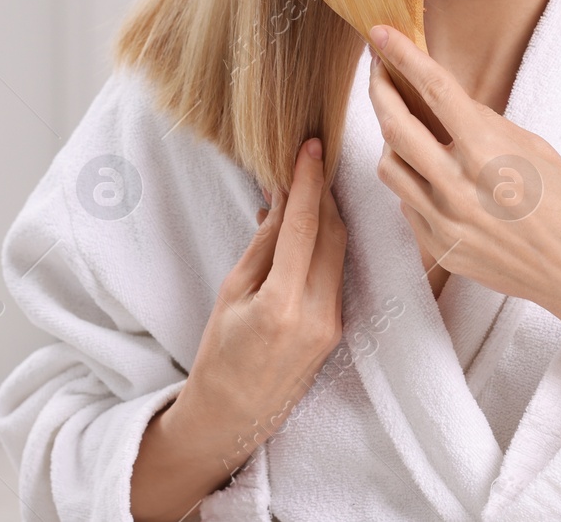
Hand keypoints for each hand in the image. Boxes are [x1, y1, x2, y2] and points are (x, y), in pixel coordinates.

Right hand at [131, 138, 345, 520]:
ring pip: (340, 250)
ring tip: (306, 186)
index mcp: (282, 305)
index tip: (312, 146)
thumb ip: (264, 245)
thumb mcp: (231, 293)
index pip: (303, 227)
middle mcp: (318, 314)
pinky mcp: (339, 327)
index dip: (310, 181)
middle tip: (307, 159)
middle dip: (323, 192)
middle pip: (332, 233)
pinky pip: (336, 270)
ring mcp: (334, 322)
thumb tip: (284, 199)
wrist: (235, 414)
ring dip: (327, 214)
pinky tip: (308, 226)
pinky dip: (325, 242)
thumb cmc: (221, 354)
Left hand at [367, 23, 560, 390]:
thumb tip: (442, 98)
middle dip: (378, 90)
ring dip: (390, 139)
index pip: (432, 89)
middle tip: (377, 71)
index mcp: (488, 152)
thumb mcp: (533, 147)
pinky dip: (412, 181)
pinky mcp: (439, 248)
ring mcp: (444, 222)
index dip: (402, 55)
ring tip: (403, 124)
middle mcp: (458, 187)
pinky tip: (430, 173)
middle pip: (393, 127)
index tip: (381, 34)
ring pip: (389, 167)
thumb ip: (482, 123)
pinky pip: (407, 203)